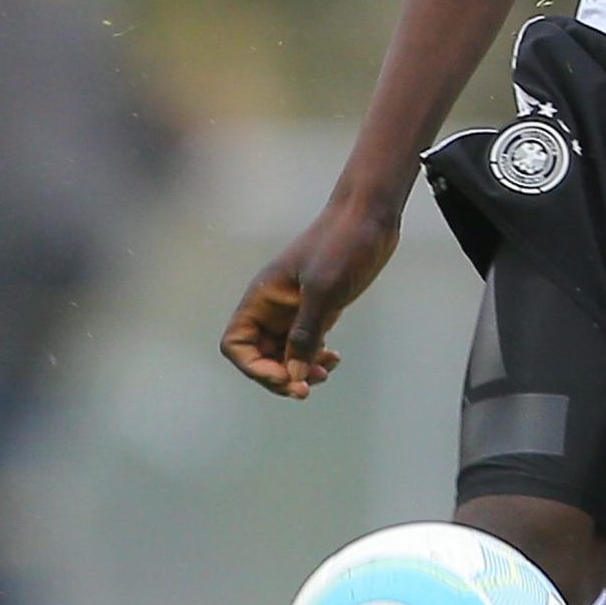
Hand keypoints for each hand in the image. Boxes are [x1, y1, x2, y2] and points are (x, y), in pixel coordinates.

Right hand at [220, 197, 401, 399]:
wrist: (368, 217)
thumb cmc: (341, 246)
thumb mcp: (323, 291)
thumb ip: (305, 334)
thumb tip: (293, 375)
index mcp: (261, 299)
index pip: (237, 344)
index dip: (254, 367)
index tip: (285, 377)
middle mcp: (272, 307)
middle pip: (260, 354)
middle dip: (280, 374)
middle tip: (308, 387)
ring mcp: (295, 309)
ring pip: (285, 352)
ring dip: (299, 369)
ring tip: (325, 374)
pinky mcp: (318, 309)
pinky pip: (307, 343)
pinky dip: (315, 357)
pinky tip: (334, 359)